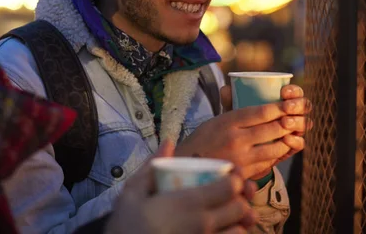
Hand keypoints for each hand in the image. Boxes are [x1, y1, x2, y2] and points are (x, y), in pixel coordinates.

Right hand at [105, 141, 257, 233]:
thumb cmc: (125, 226)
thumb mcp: (131, 193)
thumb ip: (151, 166)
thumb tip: (168, 142)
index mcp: (189, 203)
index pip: (230, 187)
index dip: (235, 179)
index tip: (228, 175)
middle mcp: (203, 224)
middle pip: (240, 208)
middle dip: (239, 199)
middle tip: (229, 195)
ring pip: (240, 231)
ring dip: (239, 222)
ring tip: (229, 216)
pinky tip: (222, 231)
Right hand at [176, 84, 311, 179]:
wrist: (188, 166)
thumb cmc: (202, 140)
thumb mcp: (214, 120)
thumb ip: (231, 108)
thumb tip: (235, 86)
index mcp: (228, 122)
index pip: (261, 112)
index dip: (280, 107)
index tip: (287, 104)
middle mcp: (236, 139)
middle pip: (272, 128)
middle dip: (288, 123)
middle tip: (294, 118)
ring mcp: (241, 158)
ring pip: (274, 148)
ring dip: (286, 140)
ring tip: (290, 134)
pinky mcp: (244, 174)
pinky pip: (268, 163)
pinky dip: (276, 155)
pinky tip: (279, 150)